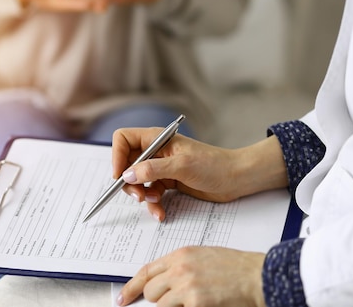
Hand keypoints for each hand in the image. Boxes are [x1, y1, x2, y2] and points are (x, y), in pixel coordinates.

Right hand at [111, 128, 287, 220]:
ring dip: (141, 195)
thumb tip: (127, 175)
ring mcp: (162, 167)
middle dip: (128, 182)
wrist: (236, 178)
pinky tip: (161, 213)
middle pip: (127, 163)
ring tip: (152, 204)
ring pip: (138, 181)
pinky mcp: (169, 182)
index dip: (116, 156)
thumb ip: (153, 169)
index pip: (124, 139)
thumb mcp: (182, 166)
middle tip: (138, 196)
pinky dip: (153, 204)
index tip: (119, 176)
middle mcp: (156, 151)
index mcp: (157, 139)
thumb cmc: (214, 164)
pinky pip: (151, 193)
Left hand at [117, 246, 266, 306]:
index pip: (146, 271)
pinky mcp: (195, 303)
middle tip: (174, 301)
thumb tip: (164, 282)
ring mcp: (186, 287)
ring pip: (161, 306)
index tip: (123, 298)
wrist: (257, 276)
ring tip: (193, 301)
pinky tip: (202, 304)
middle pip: (150, 291)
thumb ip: (181, 267)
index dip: (131, 287)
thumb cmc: (236, 268)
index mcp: (181, 255)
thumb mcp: (203, 257)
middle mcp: (180, 269)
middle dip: (157, 300)